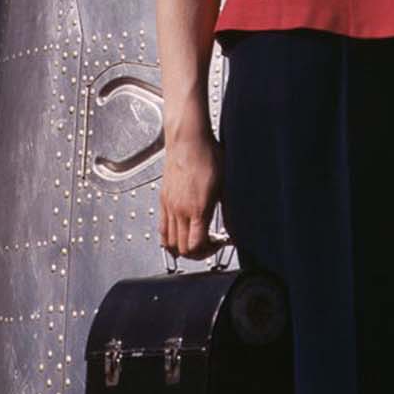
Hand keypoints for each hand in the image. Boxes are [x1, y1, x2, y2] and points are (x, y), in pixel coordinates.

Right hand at [159, 132, 222, 257]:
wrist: (188, 141)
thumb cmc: (207, 156)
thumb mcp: (225, 185)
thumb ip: (226, 210)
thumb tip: (231, 227)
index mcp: (197, 209)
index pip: (196, 246)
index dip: (209, 251)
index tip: (219, 243)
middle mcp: (179, 210)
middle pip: (182, 249)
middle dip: (198, 252)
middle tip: (210, 243)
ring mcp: (169, 206)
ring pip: (168, 242)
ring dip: (183, 247)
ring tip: (196, 238)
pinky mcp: (163, 200)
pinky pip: (162, 228)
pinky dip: (170, 237)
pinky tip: (183, 229)